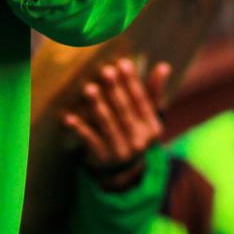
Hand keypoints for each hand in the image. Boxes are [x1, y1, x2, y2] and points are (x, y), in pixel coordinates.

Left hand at [63, 60, 170, 185]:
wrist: (120, 170)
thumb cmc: (132, 132)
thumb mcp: (146, 116)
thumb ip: (153, 92)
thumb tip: (164, 66)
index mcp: (152, 128)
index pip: (142, 101)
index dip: (132, 82)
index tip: (123, 63)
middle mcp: (139, 141)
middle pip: (125, 112)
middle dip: (115, 91)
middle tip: (105, 71)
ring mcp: (121, 151)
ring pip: (108, 125)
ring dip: (98, 106)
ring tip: (89, 89)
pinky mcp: (102, 158)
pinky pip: (90, 141)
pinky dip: (80, 129)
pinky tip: (69, 117)